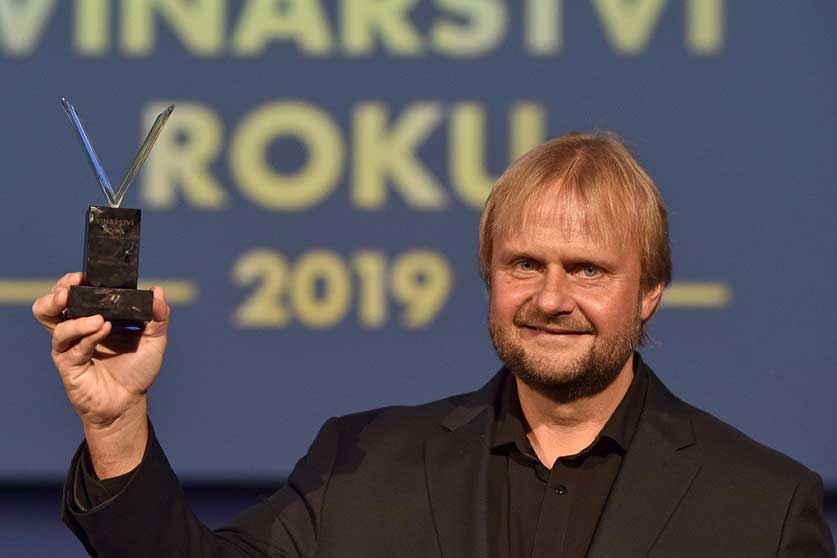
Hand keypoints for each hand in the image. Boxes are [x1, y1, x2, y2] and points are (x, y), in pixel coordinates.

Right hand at [32, 273, 170, 475]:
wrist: (130, 402)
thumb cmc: (138, 369)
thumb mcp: (155, 339)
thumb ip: (158, 316)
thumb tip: (157, 290)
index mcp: (93, 318)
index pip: (74, 294)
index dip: (72, 282)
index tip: (84, 275)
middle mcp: (77, 331)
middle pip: (51, 306)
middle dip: (57, 293)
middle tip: (72, 288)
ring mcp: (71, 348)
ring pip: (56, 326)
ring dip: (76, 319)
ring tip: (99, 318)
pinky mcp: (69, 366)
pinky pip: (73, 348)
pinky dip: (88, 337)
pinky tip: (104, 330)